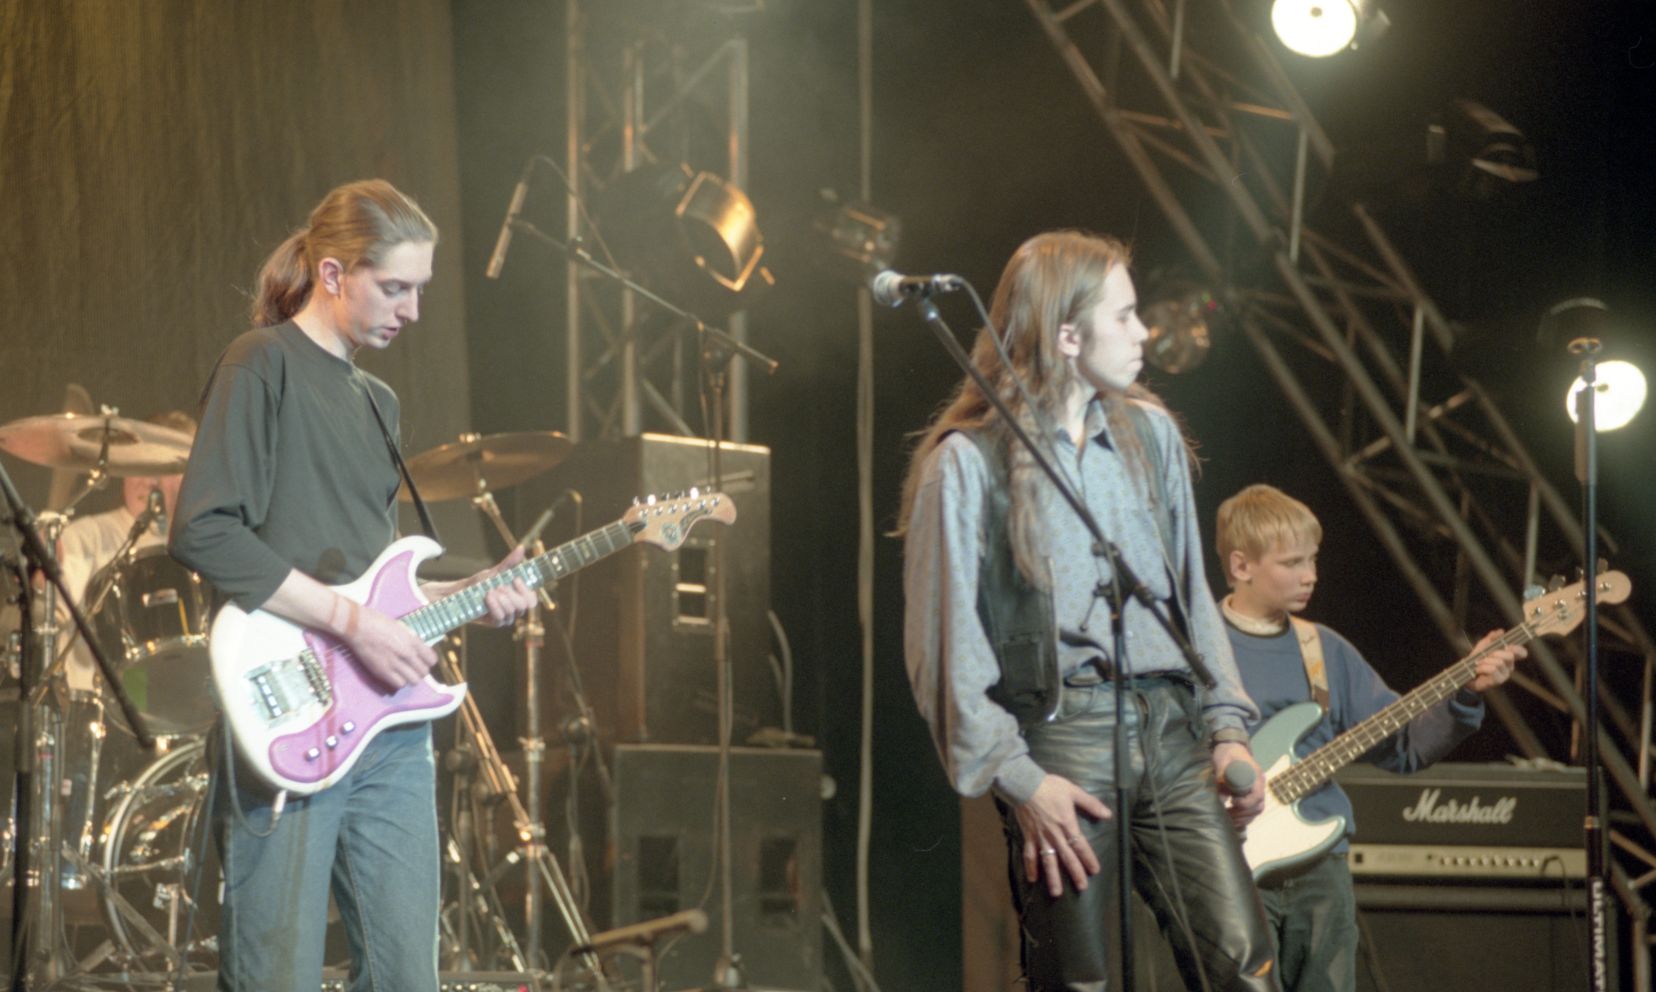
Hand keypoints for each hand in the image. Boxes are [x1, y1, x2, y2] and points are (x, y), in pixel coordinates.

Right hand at [343, 599, 438, 689]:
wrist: (357, 625)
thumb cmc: (377, 621)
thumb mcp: (401, 627)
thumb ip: (411, 639)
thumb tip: (418, 648)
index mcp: (412, 640)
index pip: (431, 659)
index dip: (429, 662)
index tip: (424, 661)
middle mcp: (406, 653)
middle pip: (423, 672)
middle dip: (420, 671)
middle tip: (414, 668)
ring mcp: (394, 663)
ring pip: (413, 681)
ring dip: (411, 678)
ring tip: (405, 674)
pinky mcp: (382, 671)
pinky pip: (399, 684)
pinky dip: (399, 682)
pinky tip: (395, 676)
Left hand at [474, 547, 535, 626]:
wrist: (462, 593)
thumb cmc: (481, 583)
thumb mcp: (496, 572)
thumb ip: (509, 562)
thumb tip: (521, 548)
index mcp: (519, 597)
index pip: (532, 600)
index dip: (526, 590)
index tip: (515, 579)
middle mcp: (515, 609)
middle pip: (524, 606)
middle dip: (512, 594)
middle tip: (499, 586)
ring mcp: (506, 617)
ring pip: (512, 611)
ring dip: (501, 599)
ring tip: (490, 591)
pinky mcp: (495, 623)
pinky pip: (501, 618)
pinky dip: (494, 606)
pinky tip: (488, 597)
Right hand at [1014, 774, 1111, 897]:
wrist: (1025, 784)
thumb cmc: (1050, 786)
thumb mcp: (1073, 791)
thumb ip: (1090, 804)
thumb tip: (1108, 814)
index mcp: (1067, 824)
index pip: (1080, 846)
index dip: (1088, 859)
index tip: (1094, 871)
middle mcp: (1055, 835)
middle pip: (1067, 858)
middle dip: (1075, 873)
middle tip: (1082, 888)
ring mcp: (1040, 837)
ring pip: (1048, 861)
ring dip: (1052, 877)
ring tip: (1056, 893)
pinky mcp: (1029, 836)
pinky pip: (1029, 855)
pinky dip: (1030, 867)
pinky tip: (1033, 879)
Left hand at [1213, 741, 1265, 831]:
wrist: (1231, 746)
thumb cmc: (1227, 753)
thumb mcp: (1222, 762)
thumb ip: (1222, 779)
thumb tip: (1221, 799)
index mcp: (1255, 776)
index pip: (1257, 796)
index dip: (1245, 803)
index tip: (1232, 801)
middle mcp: (1259, 785)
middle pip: (1258, 807)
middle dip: (1243, 814)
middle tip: (1227, 815)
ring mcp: (1256, 790)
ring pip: (1256, 811)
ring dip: (1243, 818)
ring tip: (1228, 820)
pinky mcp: (1251, 795)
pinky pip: (1252, 811)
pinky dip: (1244, 818)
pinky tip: (1232, 820)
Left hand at [1465, 629, 1524, 692]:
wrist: (1466, 674)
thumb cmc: (1476, 660)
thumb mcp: (1483, 646)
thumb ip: (1491, 638)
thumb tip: (1501, 631)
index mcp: (1508, 657)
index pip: (1522, 653)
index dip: (1518, 649)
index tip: (1508, 646)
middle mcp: (1509, 666)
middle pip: (1509, 655)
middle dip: (1494, 653)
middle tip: (1485, 656)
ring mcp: (1505, 674)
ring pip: (1499, 662)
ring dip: (1485, 661)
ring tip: (1479, 664)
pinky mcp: (1498, 680)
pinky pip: (1493, 669)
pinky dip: (1482, 668)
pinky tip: (1478, 670)